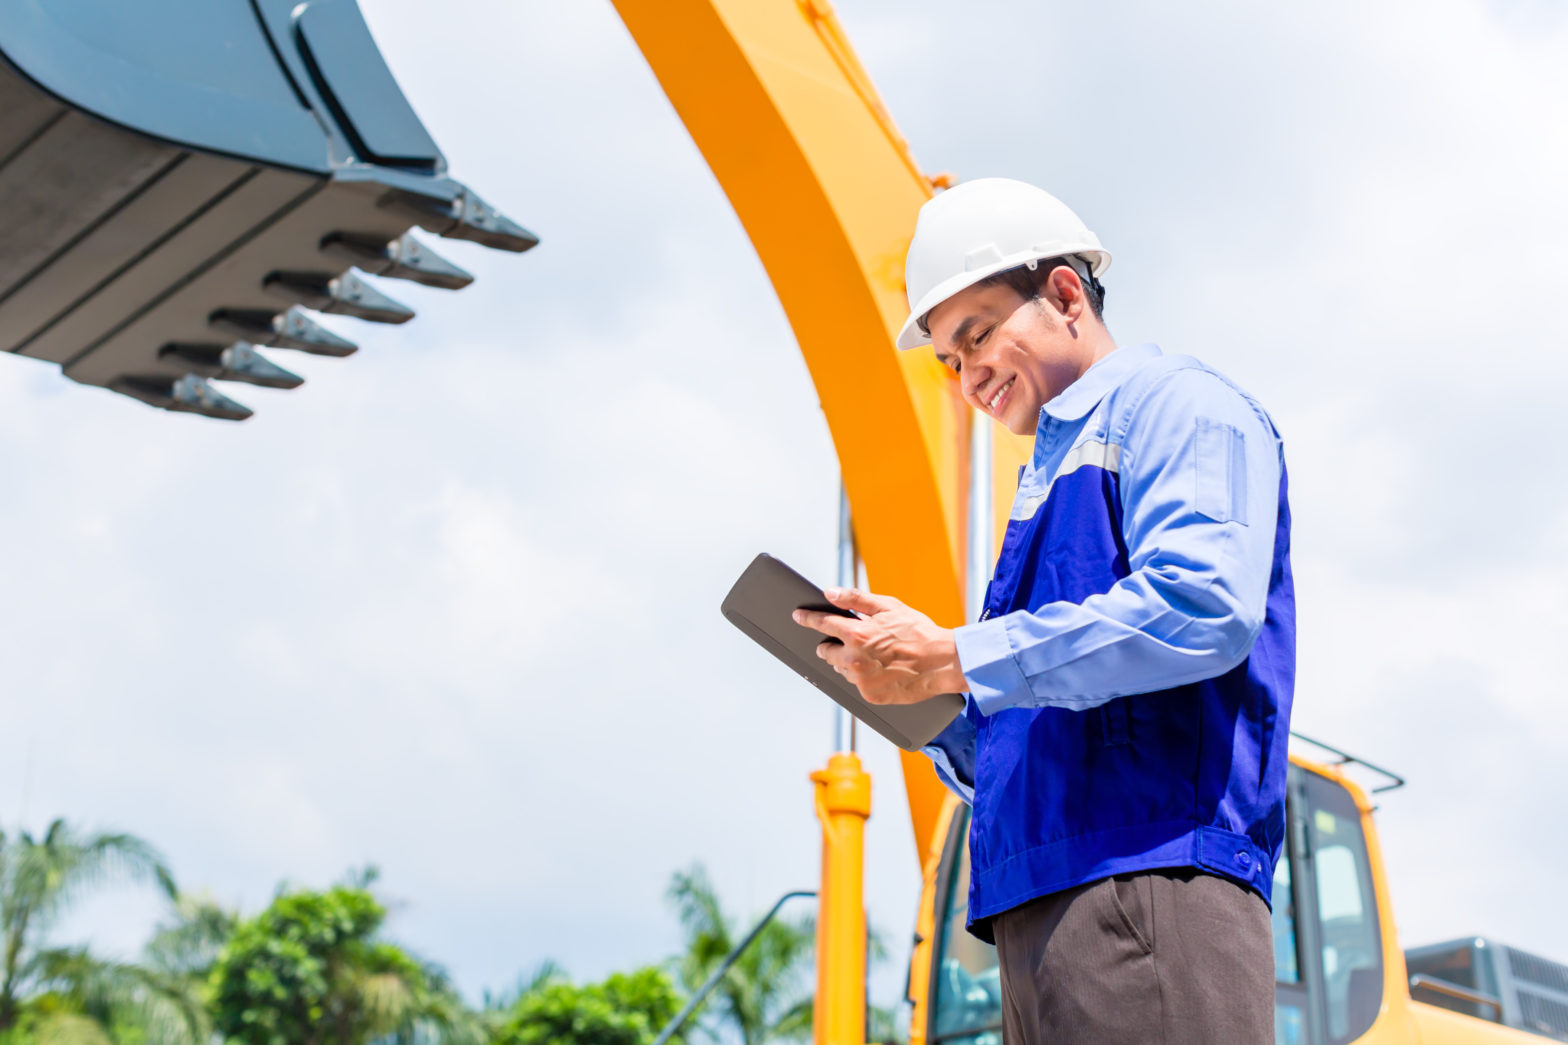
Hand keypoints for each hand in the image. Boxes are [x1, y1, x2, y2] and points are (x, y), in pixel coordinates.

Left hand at [792, 588, 966, 705]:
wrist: (943, 662)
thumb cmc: (918, 632)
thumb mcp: (889, 607)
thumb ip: (855, 599)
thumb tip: (829, 592)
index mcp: (857, 634)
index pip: (822, 624)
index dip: (807, 618)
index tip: (798, 615)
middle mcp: (854, 659)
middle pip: (827, 651)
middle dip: (833, 643)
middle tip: (853, 639)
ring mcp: (861, 680)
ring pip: (841, 668)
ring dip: (849, 661)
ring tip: (874, 655)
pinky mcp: (870, 696)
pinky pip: (857, 684)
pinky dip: (864, 676)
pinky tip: (881, 669)